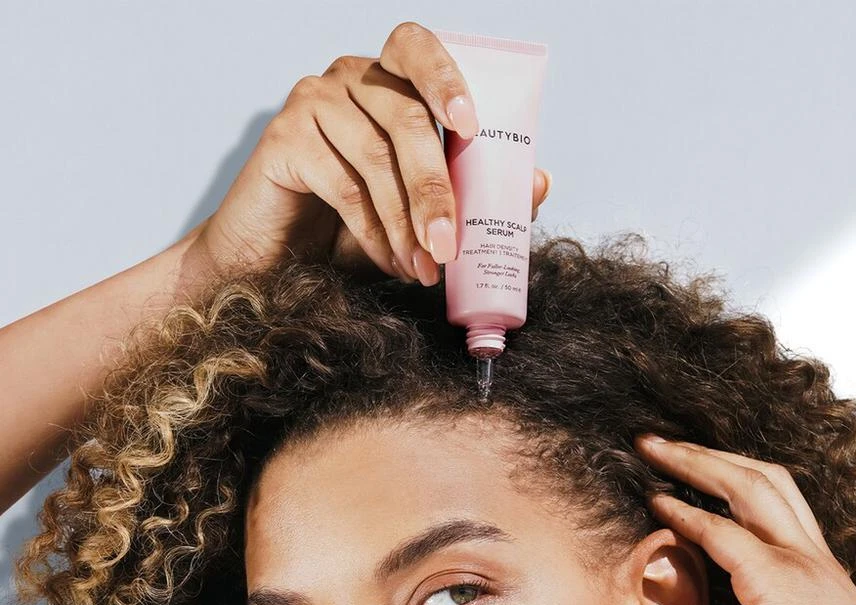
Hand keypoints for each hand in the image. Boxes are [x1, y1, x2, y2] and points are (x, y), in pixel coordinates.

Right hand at [188, 21, 551, 284]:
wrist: (277, 260)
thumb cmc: (351, 229)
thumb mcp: (421, 213)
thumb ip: (479, 194)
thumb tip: (542, 182)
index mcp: (387, 80)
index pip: (417, 48)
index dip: (446, 78)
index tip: (471, 126)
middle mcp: (348, 78)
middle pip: (407, 118)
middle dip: (437, 190)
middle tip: (450, 247)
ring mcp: (312, 101)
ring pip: (376, 157)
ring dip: (406, 222)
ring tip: (423, 269)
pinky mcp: (282, 138)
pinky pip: (341, 183)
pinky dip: (372, 231)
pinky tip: (388, 262)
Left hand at [634, 433, 855, 604]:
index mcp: (818, 587)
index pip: (775, 515)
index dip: (730, 491)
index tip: (687, 482)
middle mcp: (813, 564)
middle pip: (764, 480)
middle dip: (708, 455)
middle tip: (659, 442)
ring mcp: (801, 567)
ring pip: (749, 485)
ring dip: (695, 461)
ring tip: (650, 446)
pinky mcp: (781, 582)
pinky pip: (725, 533)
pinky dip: (687, 513)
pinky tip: (656, 501)